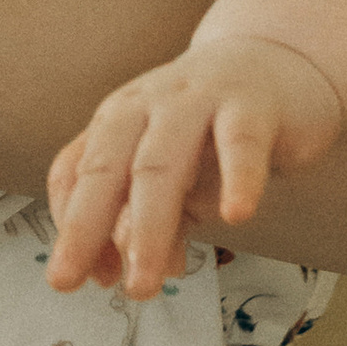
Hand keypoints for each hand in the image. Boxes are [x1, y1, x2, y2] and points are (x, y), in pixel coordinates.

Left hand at [46, 34, 345, 296]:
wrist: (276, 63)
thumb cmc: (214, 128)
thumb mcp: (174, 174)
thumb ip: (152, 217)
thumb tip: (138, 270)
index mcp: (116, 122)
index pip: (74, 173)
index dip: (70, 227)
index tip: (76, 277)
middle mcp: (145, 107)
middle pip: (106, 169)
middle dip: (86, 230)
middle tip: (77, 282)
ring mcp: (196, 101)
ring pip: (161, 164)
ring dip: (148, 226)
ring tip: (147, 279)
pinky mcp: (252, 105)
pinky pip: (240, 143)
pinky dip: (237, 179)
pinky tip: (236, 216)